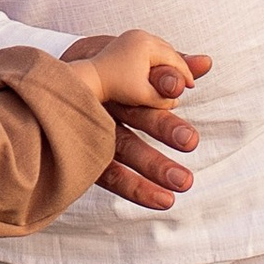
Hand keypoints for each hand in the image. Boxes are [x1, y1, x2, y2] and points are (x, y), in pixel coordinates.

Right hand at [61, 33, 207, 208]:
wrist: (57, 83)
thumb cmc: (105, 73)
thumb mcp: (134, 65)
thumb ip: (172, 66)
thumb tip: (206, 63)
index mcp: (119, 78)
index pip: (143, 75)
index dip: (162, 79)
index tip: (178, 86)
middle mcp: (103, 102)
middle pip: (135, 112)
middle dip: (164, 126)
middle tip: (191, 140)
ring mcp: (91, 130)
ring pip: (122, 148)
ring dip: (152, 166)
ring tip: (184, 183)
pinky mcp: (85, 156)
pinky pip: (109, 175)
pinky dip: (135, 188)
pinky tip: (162, 200)